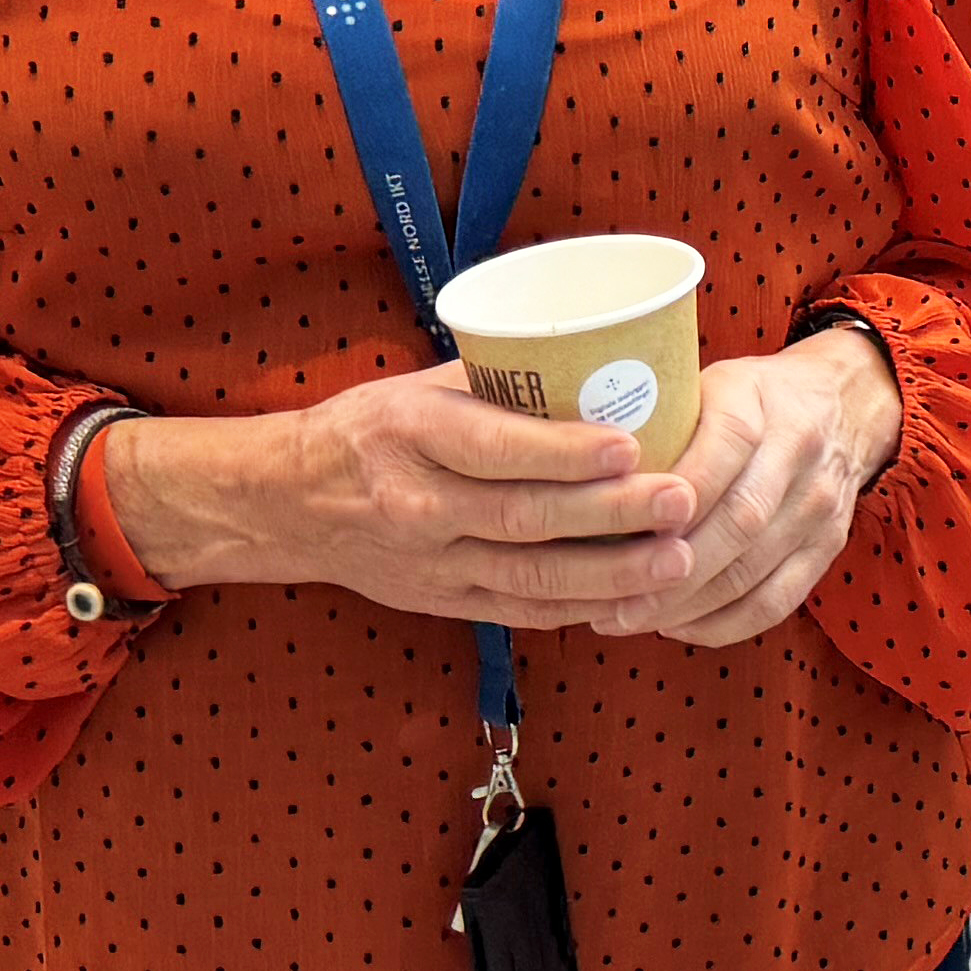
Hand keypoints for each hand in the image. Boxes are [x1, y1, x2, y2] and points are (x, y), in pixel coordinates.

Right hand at [96, 362, 702, 627]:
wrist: (290, 502)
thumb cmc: (373, 427)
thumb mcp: (420, 387)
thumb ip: (502, 382)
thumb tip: (606, 360)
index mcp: (411, 435)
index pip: (494, 448)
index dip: (564, 452)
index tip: (631, 445)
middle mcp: (417, 504)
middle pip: (524, 517)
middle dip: (611, 514)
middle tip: (681, 500)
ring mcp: (429, 563)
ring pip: (528, 575)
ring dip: (610, 574)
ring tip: (677, 560)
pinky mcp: (440, 603)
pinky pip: (517, 610)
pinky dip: (577, 607)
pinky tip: (634, 598)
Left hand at [639, 322, 904, 647]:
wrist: (846, 405)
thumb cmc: (750, 400)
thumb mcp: (706, 383)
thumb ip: (654, 420)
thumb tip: (568, 466)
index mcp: (759, 402)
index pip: (721, 449)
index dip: (670, 499)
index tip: (615, 531)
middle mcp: (798, 452)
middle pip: (737, 523)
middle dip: (669, 570)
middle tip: (610, 602)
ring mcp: (819, 505)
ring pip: (752, 572)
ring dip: (686, 606)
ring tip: (627, 620)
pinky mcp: (828, 547)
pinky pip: (775, 602)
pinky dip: (722, 624)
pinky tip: (676, 625)